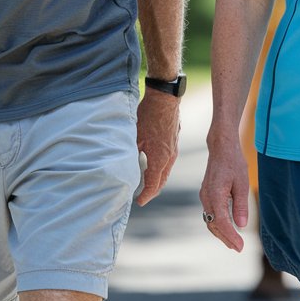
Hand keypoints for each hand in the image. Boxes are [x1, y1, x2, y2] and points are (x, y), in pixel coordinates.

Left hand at [134, 89, 180, 205]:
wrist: (165, 98)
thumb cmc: (148, 116)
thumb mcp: (135, 136)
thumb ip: (132, 154)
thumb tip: (125, 167)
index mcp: (160, 158)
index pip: (153, 184)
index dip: (146, 195)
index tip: (139, 202)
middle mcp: (170, 157)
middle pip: (162, 181)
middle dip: (152, 191)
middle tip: (143, 197)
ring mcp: (174, 149)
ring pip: (166, 171)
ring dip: (157, 180)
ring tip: (147, 184)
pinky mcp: (174, 142)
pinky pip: (168, 162)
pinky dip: (161, 169)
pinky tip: (154, 166)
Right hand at [198, 132, 250, 251]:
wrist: (221, 147)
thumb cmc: (233, 162)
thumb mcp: (242, 183)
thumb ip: (241, 205)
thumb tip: (241, 226)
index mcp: (215, 194)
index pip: (221, 222)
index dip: (230, 236)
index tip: (240, 246)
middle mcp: (206, 197)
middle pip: (213, 225)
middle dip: (225, 238)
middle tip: (238, 248)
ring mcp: (204, 195)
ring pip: (210, 221)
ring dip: (221, 233)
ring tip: (234, 243)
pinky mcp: (206, 194)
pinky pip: (210, 214)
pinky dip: (218, 224)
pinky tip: (227, 228)